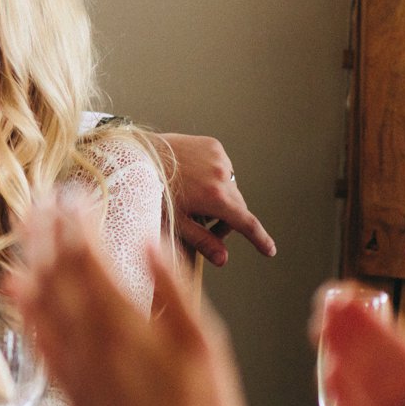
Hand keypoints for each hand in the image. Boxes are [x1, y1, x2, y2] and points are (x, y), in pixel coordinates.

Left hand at [7, 203, 244, 405]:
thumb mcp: (205, 349)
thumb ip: (173, 291)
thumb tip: (150, 243)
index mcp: (123, 323)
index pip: (86, 258)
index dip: (75, 222)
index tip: (71, 194)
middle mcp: (87, 339)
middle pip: (55, 272)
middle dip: (45, 232)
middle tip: (36, 200)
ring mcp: (72, 364)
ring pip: (40, 299)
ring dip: (30, 259)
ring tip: (23, 230)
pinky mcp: (68, 386)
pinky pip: (37, 336)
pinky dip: (24, 306)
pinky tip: (17, 291)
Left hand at [160, 132, 275, 264]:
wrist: (135, 154)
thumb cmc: (149, 191)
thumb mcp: (174, 221)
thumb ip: (201, 241)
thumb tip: (223, 260)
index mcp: (216, 197)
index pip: (246, 223)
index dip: (259, 238)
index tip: (269, 250)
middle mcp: (223, 175)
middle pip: (237, 206)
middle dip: (227, 219)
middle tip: (204, 224)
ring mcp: (219, 158)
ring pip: (230, 187)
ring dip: (220, 196)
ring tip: (194, 199)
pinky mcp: (213, 145)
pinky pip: (222, 167)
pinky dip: (214, 176)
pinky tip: (192, 178)